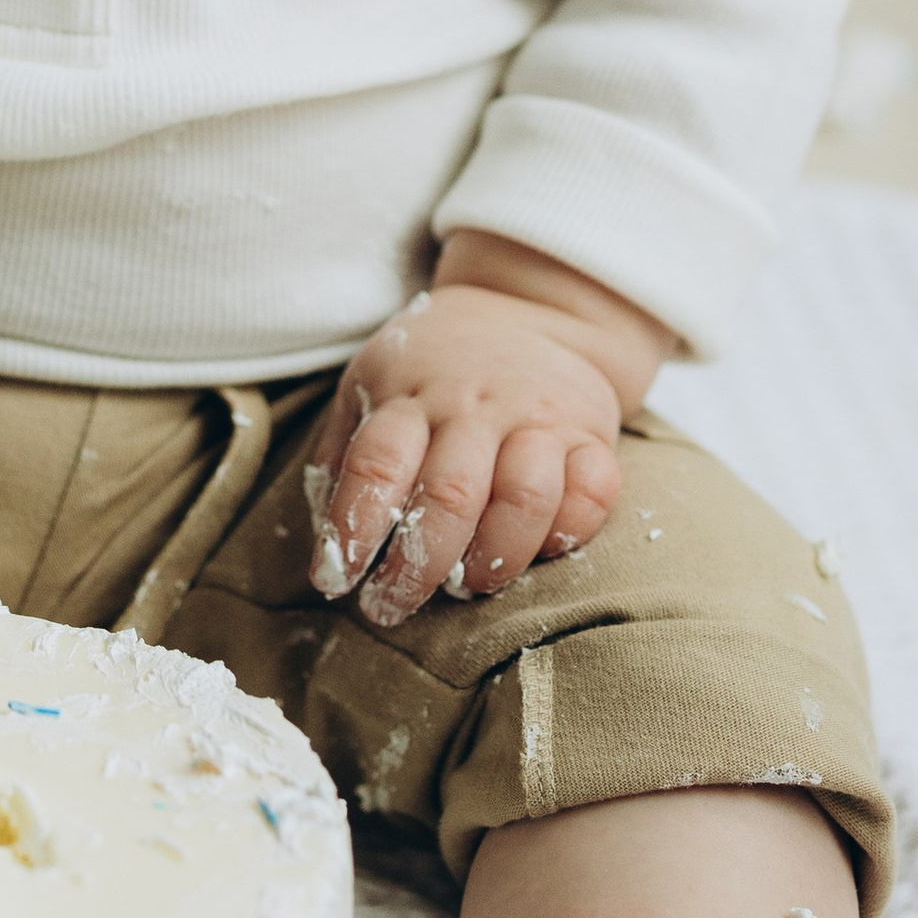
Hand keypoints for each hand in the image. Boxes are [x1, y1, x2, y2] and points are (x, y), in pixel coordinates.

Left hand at [303, 235, 673, 627]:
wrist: (524, 311)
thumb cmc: (431, 370)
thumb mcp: (371, 387)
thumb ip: (344, 456)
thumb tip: (324, 542)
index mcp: (408, 394)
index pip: (377, 464)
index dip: (353, 528)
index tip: (336, 580)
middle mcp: (474, 403)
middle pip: (450, 493)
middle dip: (419, 567)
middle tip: (393, 607)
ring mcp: (538, 417)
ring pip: (527, 496)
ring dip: (497, 557)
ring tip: (471, 583)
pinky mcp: (593, 434)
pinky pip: (594, 492)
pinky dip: (570, 532)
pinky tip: (541, 549)